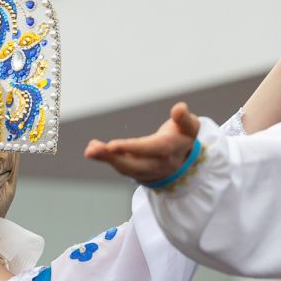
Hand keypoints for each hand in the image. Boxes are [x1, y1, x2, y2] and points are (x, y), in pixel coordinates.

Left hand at [84, 103, 201, 183]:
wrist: (182, 163)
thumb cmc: (183, 137)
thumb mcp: (190, 127)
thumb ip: (185, 118)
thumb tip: (178, 108)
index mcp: (169, 150)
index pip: (150, 150)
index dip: (132, 148)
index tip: (112, 145)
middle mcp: (156, 164)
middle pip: (133, 164)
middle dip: (112, 158)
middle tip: (91, 150)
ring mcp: (145, 171)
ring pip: (123, 167)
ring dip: (105, 158)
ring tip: (90, 149)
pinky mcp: (135, 172)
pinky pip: (119, 166)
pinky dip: (106, 158)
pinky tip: (93, 148)